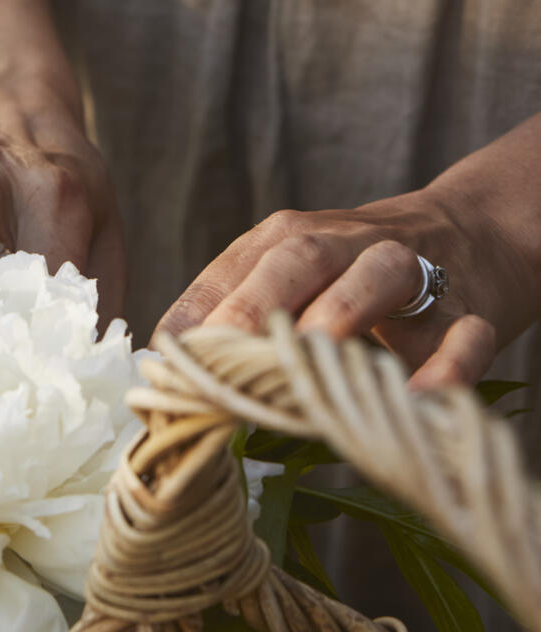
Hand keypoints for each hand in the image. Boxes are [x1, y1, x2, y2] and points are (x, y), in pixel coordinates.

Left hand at [153, 189, 529, 388]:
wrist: (472, 234)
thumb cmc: (349, 276)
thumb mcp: (288, 279)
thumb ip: (231, 314)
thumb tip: (160, 369)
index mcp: (289, 238)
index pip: (233, 267)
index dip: (195, 316)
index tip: (162, 365)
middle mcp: (347, 243)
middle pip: (298, 259)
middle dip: (252, 308)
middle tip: (219, 363)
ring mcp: (415, 270)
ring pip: (378, 274)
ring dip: (340, 315)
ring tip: (306, 363)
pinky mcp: (472, 310)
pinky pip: (463, 334)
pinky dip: (446, 366)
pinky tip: (417, 398)